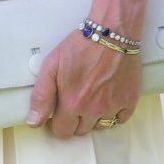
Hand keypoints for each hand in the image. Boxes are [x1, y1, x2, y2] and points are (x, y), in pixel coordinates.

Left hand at [27, 30, 141, 137]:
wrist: (112, 32)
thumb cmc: (79, 46)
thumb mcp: (51, 65)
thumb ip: (41, 96)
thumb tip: (33, 123)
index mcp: (72, 103)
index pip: (62, 131)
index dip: (58, 122)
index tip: (60, 110)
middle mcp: (94, 110)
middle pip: (81, 130)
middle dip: (76, 119)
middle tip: (76, 98)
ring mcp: (113, 106)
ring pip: (100, 126)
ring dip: (94, 117)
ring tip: (92, 96)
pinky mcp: (130, 100)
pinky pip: (120, 119)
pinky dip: (114, 113)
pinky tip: (108, 98)